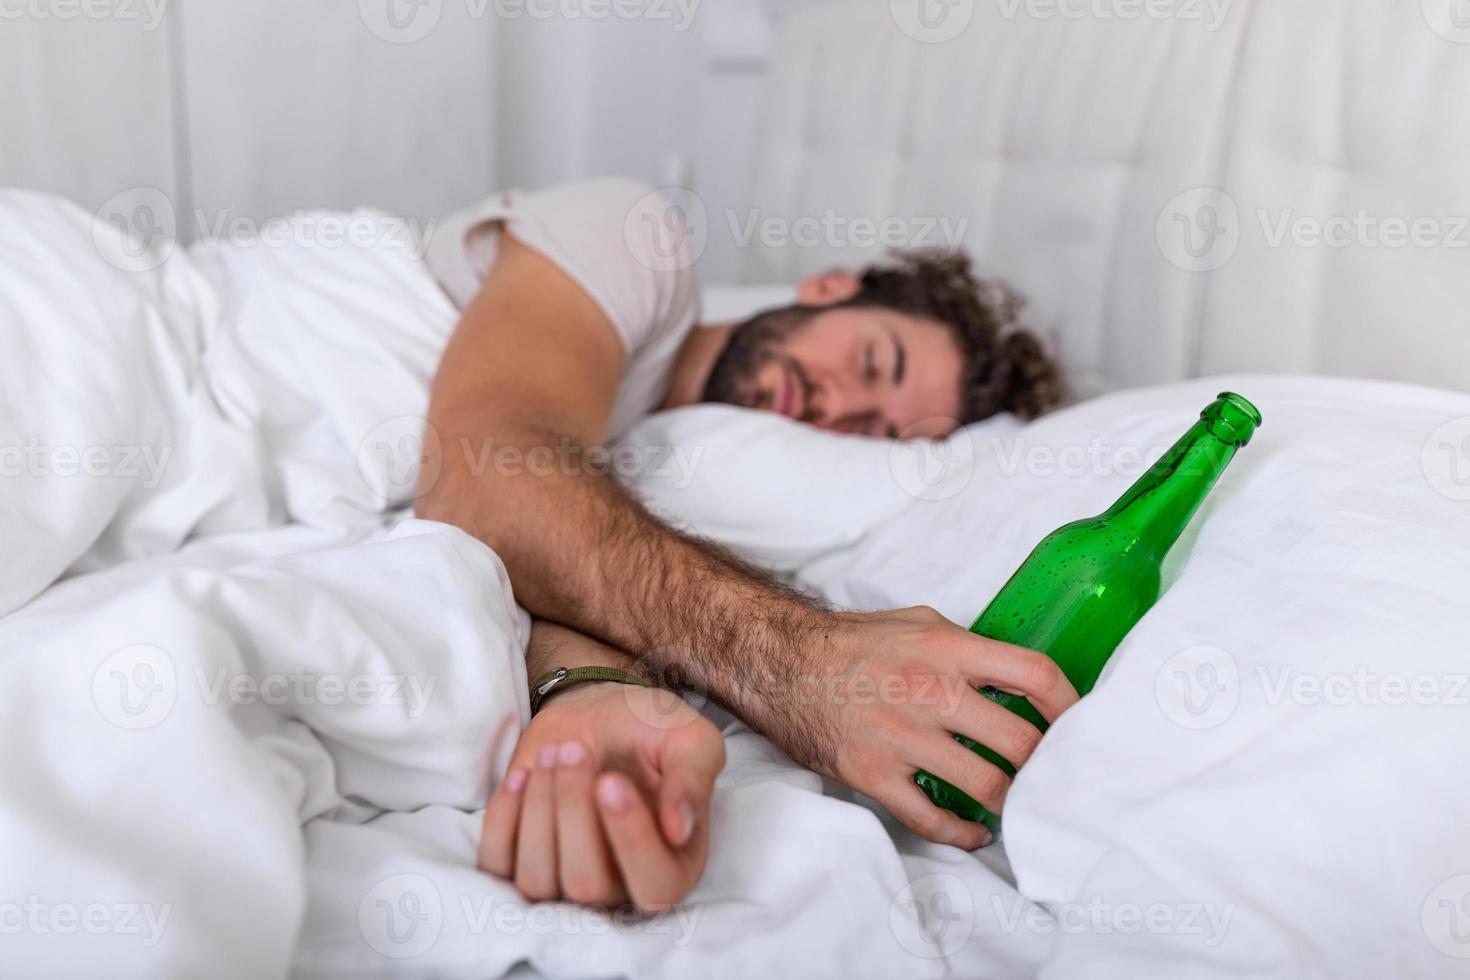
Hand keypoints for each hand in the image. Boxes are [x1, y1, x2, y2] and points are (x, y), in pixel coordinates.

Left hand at [477, 681, 725, 911]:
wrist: (599, 712)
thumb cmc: (651, 730)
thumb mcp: (690, 740)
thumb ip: (693, 780)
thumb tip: (678, 829)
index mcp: (675, 865)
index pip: (656, 888)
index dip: (631, 840)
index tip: (611, 781)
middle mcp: (621, 887)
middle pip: (587, 885)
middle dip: (574, 812)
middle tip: (576, 753)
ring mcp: (564, 881)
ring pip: (538, 880)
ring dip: (540, 808)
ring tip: (557, 755)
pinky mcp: (519, 862)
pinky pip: (497, 865)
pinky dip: (504, 816)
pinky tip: (525, 774)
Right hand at [758, 606, 1078, 849]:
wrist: (779, 663)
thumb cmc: (849, 642)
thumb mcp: (917, 621)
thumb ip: (966, 647)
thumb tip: (1010, 674)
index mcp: (948, 648)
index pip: (1035, 675)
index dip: (1069, 705)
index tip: (1076, 723)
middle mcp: (931, 692)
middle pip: (1022, 743)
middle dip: (1046, 766)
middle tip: (1051, 775)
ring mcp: (902, 738)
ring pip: (987, 787)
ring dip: (1011, 803)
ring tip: (1017, 805)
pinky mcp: (873, 774)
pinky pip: (931, 818)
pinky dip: (962, 834)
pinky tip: (974, 832)